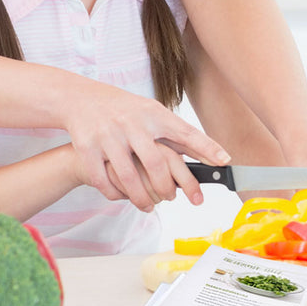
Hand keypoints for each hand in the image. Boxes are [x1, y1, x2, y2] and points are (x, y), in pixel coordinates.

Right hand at [65, 85, 228, 210]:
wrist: (81, 99)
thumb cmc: (125, 110)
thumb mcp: (152, 114)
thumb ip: (178, 135)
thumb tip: (213, 155)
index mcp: (153, 114)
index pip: (185, 132)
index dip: (206, 147)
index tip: (224, 161)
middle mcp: (132, 123)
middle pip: (156, 164)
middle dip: (167, 188)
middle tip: (172, 199)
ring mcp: (109, 135)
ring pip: (129, 177)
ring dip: (141, 198)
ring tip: (148, 206)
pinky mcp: (87, 148)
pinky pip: (103, 180)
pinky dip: (115, 194)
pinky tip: (122, 196)